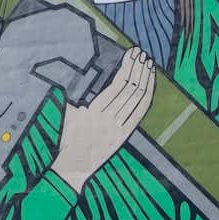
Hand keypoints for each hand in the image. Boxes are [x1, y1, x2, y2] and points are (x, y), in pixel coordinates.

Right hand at [52, 47, 152, 192]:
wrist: (75, 166)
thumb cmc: (68, 138)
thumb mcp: (68, 114)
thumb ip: (73, 96)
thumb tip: (70, 77)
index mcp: (94, 112)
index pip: (116, 86)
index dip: (127, 68)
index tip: (132, 53)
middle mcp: (109, 120)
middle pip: (130, 90)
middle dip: (138, 68)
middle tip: (142, 53)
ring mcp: (119, 128)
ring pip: (137, 100)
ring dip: (145, 79)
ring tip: (149, 63)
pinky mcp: (125, 135)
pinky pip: (140, 113)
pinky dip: (147, 96)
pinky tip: (150, 84)